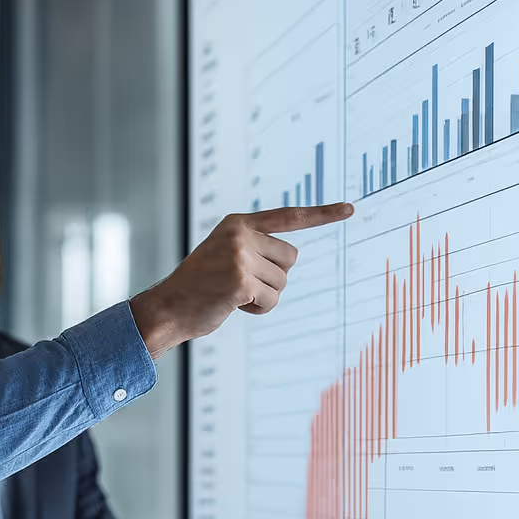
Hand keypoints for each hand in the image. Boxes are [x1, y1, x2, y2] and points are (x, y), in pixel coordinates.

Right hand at [127, 203, 352, 358]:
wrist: (167, 308)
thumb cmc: (198, 286)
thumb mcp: (223, 253)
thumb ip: (252, 247)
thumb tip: (290, 257)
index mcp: (237, 223)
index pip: (289, 216)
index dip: (322, 214)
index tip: (350, 209)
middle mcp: (240, 234)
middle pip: (291, 258)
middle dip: (273, 276)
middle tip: (240, 283)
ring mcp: (240, 257)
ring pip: (282, 282)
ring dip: (264, 295)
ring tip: (232, 295)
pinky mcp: (242, 281)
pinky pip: (272, 300)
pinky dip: (257, 310)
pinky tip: (232, 305)